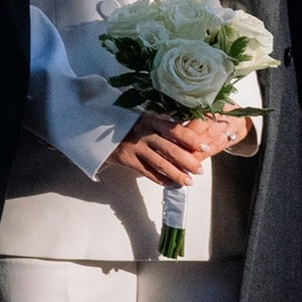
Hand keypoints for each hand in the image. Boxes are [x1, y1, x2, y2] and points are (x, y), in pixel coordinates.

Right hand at [105, 110, 247, 188]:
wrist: (97, 128)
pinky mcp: (127, 160)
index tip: (204, 147)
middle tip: (199, 170)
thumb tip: (189, 132)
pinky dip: (160, 179)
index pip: (174, 129)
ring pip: (160, 163)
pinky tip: (170, 184)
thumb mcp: (143, 117)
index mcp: (150, 119)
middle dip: (187, 161)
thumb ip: (161, 125)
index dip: (190, 139)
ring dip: (176, 174)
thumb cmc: (126, 123)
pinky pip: (147, 172)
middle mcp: (143, 133)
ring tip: (188, 181)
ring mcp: (134, 147)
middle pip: (170, 149)